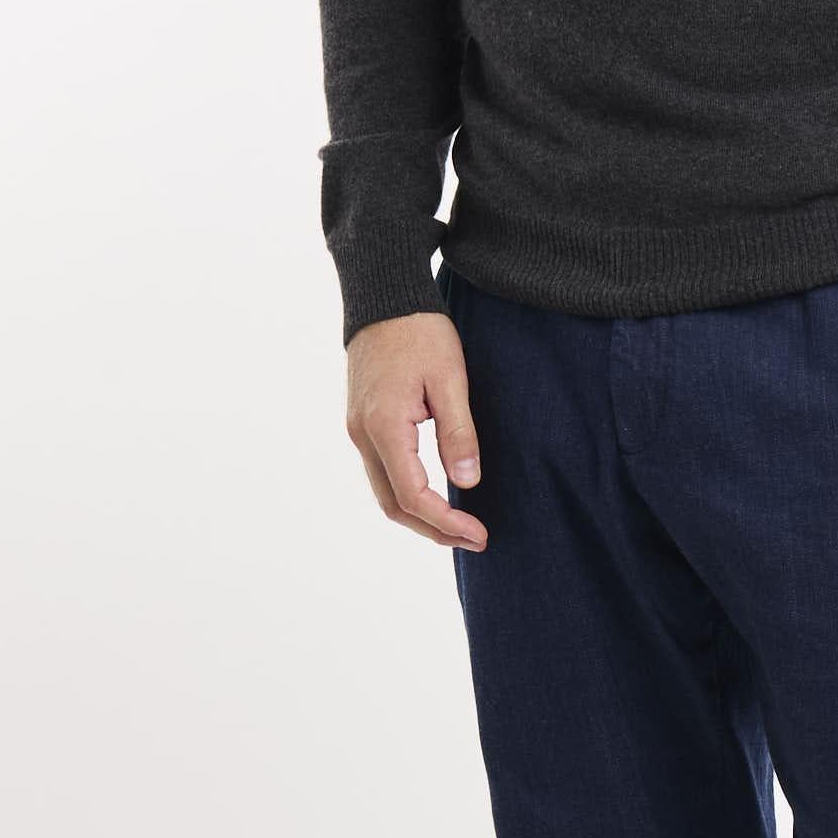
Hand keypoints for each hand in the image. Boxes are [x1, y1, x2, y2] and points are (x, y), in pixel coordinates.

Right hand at [346, 313, 487, 550]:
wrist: (383, 297)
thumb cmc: (419, 331)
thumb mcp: (450, 379)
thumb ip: (458, 432)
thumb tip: (467, 482)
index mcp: (384, 427)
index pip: (413, 496)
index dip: (446, 523)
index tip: (479, 534)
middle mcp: (362, 434)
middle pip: (393, 505)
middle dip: (433, 530)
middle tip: (475, 540)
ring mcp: (358, 430)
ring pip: (384, 492)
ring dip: (420, 515)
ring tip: (459, 526)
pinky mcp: (362, 422)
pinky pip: (382, 472)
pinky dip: (408, 494)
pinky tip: (436, 496)